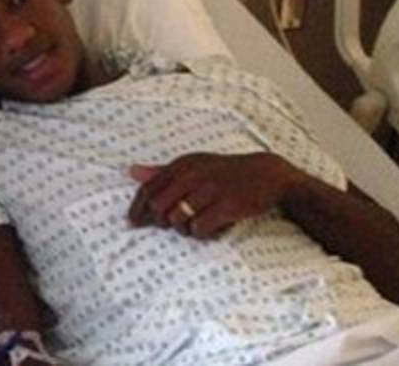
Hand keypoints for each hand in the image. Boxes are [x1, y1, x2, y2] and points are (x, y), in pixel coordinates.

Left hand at [127, 152, 299, 238]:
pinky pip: (199, 228)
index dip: (137, 208)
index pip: (148, 189)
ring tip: (193, 225)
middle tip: (169, 225)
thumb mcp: (193, 165)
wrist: (267, 175)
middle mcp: (192, 175)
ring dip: (181, 228)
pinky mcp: (226, 207)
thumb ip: (161, 170)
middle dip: (159, 221)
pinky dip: (200, 233)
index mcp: (181, 165)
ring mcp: (209, 191)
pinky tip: (209, 228)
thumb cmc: (223, 172)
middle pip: (158, 207)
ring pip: (177, 220)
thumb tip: (131, 171)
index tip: (133, 222)